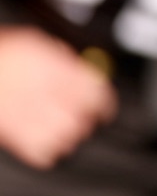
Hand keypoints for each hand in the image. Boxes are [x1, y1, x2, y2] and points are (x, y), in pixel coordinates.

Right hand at [0, 25, 116, 167]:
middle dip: (83, 121)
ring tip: (58, 130)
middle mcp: (45, 93)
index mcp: (54, 70)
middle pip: (83, 119)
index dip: (103, 103)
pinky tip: (42, 143)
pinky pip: (42, 154)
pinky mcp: (14, 135)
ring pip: (66, 138)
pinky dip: (45, 152)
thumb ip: (59, 55)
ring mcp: (29, 116)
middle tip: (77, 119)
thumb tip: (77, 66)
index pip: (96, 94)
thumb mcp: (32, 41)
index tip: (103, 109)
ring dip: (65, 136)